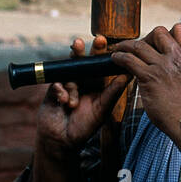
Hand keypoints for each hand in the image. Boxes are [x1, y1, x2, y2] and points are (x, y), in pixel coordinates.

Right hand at [36, 34, 128, 153]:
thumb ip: (113, 92)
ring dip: (71, 80)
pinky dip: (61, 92)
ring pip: (68, 72)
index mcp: (96, 85)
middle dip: (80, 52)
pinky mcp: (53, 91)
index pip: (99, 65)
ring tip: (72, 97)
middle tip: (80, 42)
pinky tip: (64, 102)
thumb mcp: (102, 110)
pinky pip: (57, 84)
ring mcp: (66, 85)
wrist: (61, 141)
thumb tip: (127, 75)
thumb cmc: (84, 127)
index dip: (100, 53)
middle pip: (81, 62)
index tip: (103, 40)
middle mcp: (82, 82)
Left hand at [110, 23, 180, 145]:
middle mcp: (177, 57)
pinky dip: (119, 57)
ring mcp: (163, 66)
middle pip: (158, 32)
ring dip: (126, 45)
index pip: (179, 29)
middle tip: (138, 46)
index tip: (158, 41)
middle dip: (146, 37)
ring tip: (119, 49)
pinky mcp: (150, 77)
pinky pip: (129, 60)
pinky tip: (115, 59)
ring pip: (140, 44)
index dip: (167, 32)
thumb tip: (173, 58)